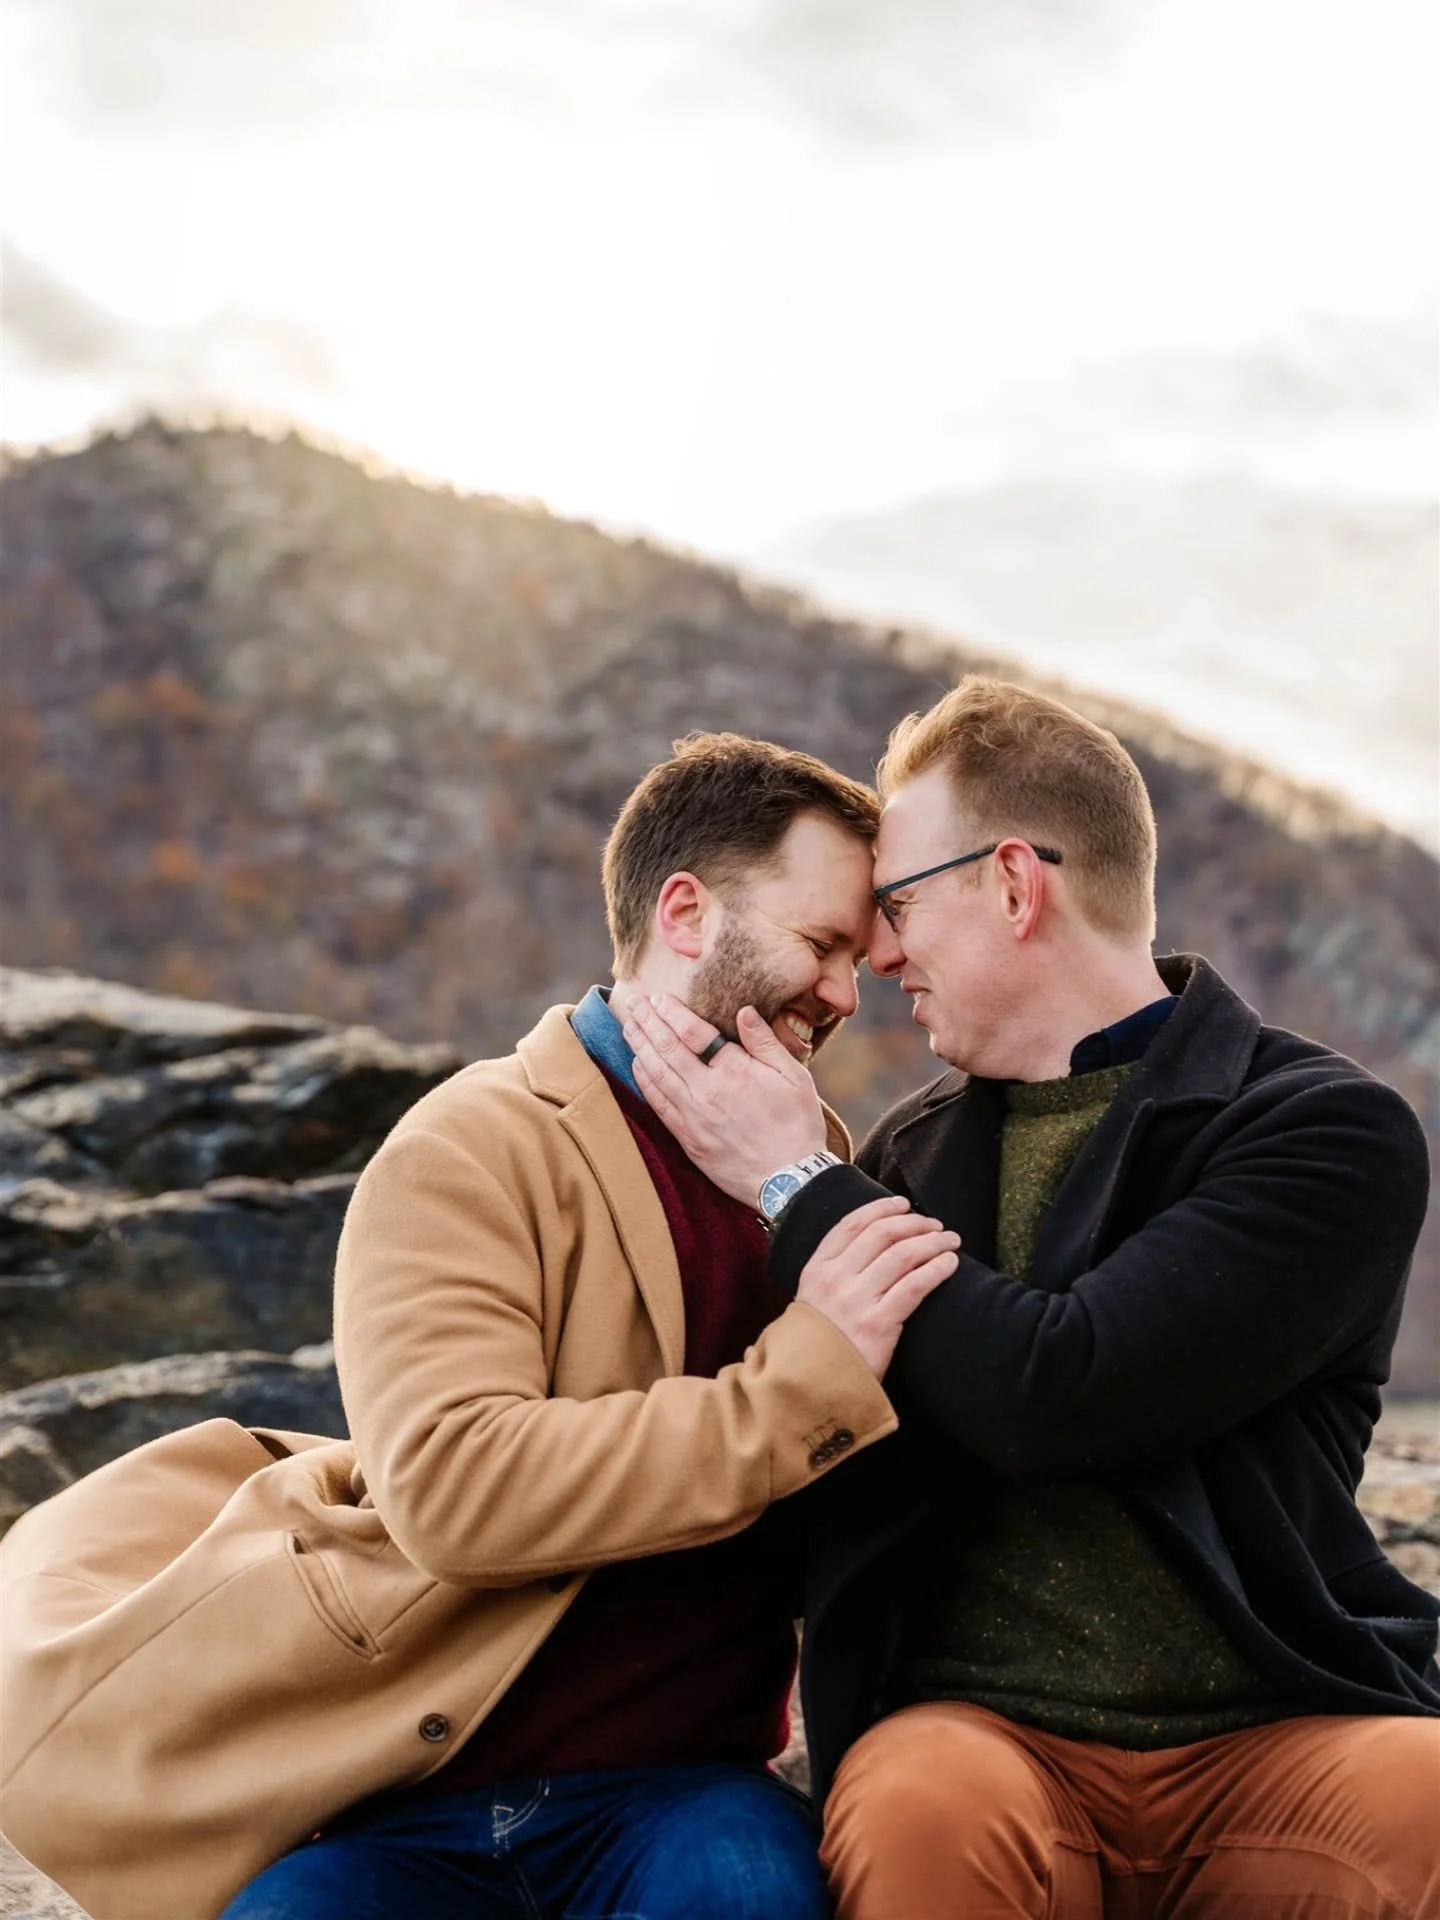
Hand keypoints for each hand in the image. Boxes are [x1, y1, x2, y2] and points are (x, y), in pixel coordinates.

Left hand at [623, 992, 825, 1206]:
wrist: (788, 1180)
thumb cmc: (797, 1126)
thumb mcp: (794, 1077)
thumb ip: (765, 1043)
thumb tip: (744, 1011)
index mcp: (736, 1072)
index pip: (694, 1032)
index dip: (672, 1012)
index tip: (658, 998)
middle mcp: (708, 1091)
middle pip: (668, 1048)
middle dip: (648, 1022)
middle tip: (633, 1003)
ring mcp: (693, 1116)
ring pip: (656, 1074)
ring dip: (640, 1047)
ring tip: (629, 1026)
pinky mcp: (687, 1138)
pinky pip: (657, 1104)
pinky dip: (644, 1081)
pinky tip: (637, 1065)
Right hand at [798, 1195, 959, 1377]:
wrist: (809, 1387)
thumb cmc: (816, 1345)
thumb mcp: (811, 1301)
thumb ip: (833, 1275)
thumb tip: (871, 1250)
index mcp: (816, 1269)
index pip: (852, 1224)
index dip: (881, 1209)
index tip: (904, 1204)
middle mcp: (835, 1279)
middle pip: (882, 1234)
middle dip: (914, 1223)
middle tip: (935, 1225)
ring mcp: (856, 1300)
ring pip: (903, 1255)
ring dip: (932, 1242)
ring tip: (950, 1240)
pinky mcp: (879, 1324)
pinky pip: (915, 1285)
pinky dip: (937, 1269)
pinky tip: (950, 1264)